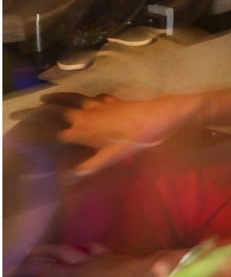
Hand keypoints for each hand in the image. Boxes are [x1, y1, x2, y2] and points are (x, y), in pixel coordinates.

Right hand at [4, 244, 173, 276]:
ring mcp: (87, 261)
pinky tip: (81, 245)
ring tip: (30, 250)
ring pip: (60, 252)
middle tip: (5, 272)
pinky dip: (82, 246)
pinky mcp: (104, 254)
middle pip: (39, 269)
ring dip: (43, 251)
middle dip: (20, 271)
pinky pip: (90, 247)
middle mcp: (70, 273)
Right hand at [41, 92, 198, 176]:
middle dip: (42, 109)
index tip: (27, 136)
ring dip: (60, 97)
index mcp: (81, 130)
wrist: (156, 117)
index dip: (41, 135)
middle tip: (28, 109)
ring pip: (74, 98)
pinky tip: (90, 100)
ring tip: (47, 97)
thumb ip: (88, 167)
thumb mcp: (110, 158)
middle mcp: (85, 115)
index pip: (55, 132)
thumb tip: (68, 178)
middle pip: (59, 109)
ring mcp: (99, 105)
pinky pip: (95, 98)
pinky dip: (87, 98)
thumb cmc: (133, 140)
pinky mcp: (112, 101)